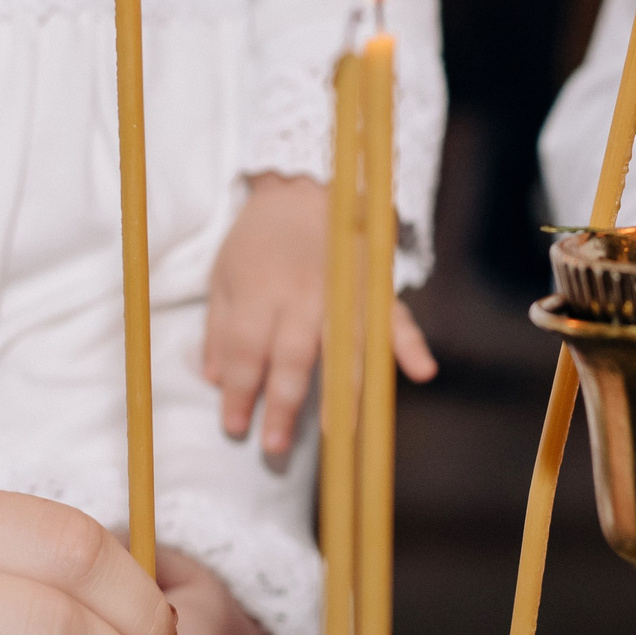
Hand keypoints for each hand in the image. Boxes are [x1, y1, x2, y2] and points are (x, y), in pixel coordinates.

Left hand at [203, 173, 437, 455]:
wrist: (305, 185)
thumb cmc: (259, 238)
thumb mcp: (223, 275)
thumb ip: (218, 327)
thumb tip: (213, 379)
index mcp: (259, 290)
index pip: (244, 351)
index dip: (237, 393)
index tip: (234, 427)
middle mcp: (302, 294)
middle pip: (291, 357)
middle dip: (282, 405)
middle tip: (274, 448)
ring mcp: (343, 290)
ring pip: (344, 348)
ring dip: (342, 392)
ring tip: (338, 433)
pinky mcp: (374, 286)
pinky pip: (396, 317)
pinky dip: (411, 343)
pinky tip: (422, 372)